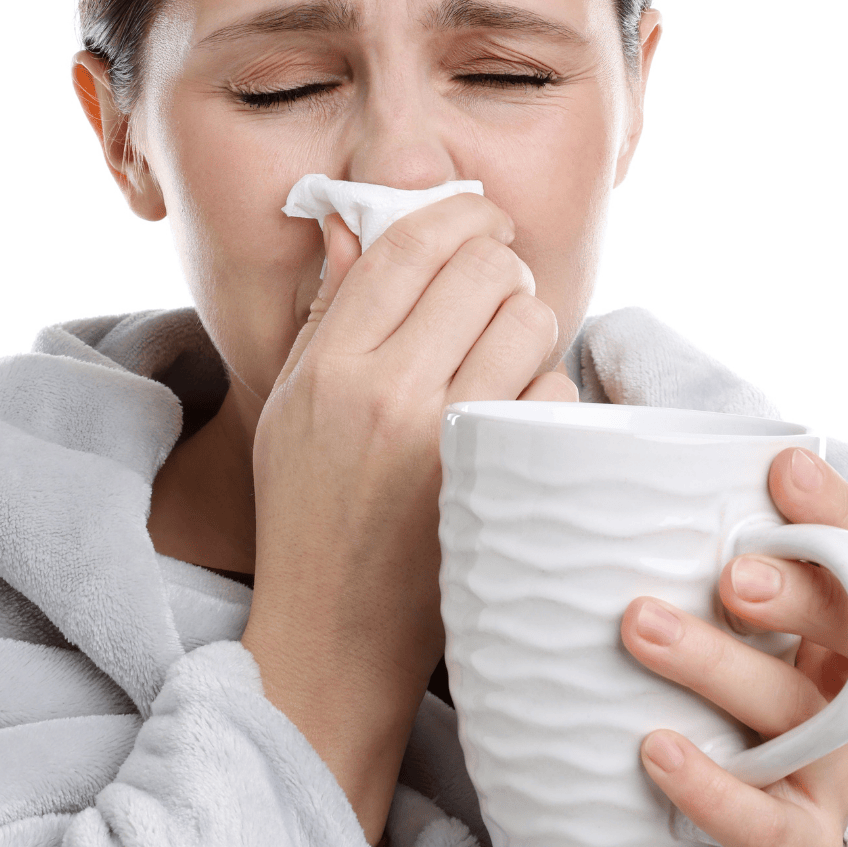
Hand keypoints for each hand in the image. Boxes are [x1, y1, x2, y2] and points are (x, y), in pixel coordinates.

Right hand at [242, 194, 576, 843]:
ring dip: (531, 326)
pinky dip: (546, 395)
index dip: (460, 211)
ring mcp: (446, 439)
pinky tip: (519, 419)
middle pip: (484, 267)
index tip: (482, 218)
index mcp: (329, 364)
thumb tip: (353, 221)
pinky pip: (555, 392)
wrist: (335, 635)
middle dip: (503, 267)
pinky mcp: (499, 481)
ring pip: (532, 319)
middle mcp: (384, 392)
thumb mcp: (292, 405)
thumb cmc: (310, 512)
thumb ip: (328, 311)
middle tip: (498, 293)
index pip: (410, 242)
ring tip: (506, 358)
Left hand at [620, 448, 847, 846]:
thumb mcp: (728, 650)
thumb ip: (689, 578)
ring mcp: (829, 779)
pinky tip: (653, 750)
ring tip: (638, 627)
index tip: (783, 468)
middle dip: (800, 591)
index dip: (837, 514)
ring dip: (719, 665)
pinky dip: (710, 785)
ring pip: (798, 719)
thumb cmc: (718, 728)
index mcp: (840, 642)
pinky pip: (762, 821)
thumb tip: (570, 484)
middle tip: (730, 570)